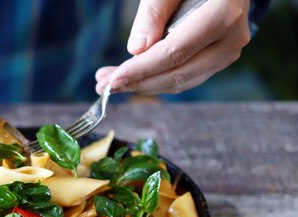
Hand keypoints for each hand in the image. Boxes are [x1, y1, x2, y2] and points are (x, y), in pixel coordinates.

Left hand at [95, 0, 250, 94]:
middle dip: (137, 83)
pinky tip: (133, 77)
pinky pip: (187, 76)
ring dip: (144, 85)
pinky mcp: (220, 57)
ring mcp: (229, 51)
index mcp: (223, 15)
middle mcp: (232, 38)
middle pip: (178, 73)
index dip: (141, 70)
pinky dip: (158, 80)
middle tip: (103, 86)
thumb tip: (136, 49)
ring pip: (182, 81)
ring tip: (111, 82)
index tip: (113, 80)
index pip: (175, 53)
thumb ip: (155, 11)